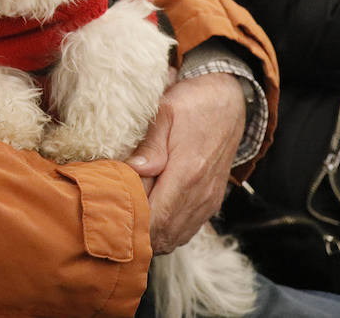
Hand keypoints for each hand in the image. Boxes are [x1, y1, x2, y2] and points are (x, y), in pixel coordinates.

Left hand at [125, 72, 243, 253]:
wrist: (228, 102)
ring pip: (177, 237)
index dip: (133, 224)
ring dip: (151, 235)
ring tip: (126, 220)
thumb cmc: (193, 103)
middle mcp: (201, 193)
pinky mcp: (211, 202)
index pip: (158, 217)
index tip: (110, 218)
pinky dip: (167, 231)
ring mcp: (208, 200)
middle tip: (111, 221)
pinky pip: (187, 229)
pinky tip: (148, 218)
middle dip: (137, 233)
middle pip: (165, 235)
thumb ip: (149, 145)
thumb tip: (134, 170)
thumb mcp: (165, 112)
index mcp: (188, 172)